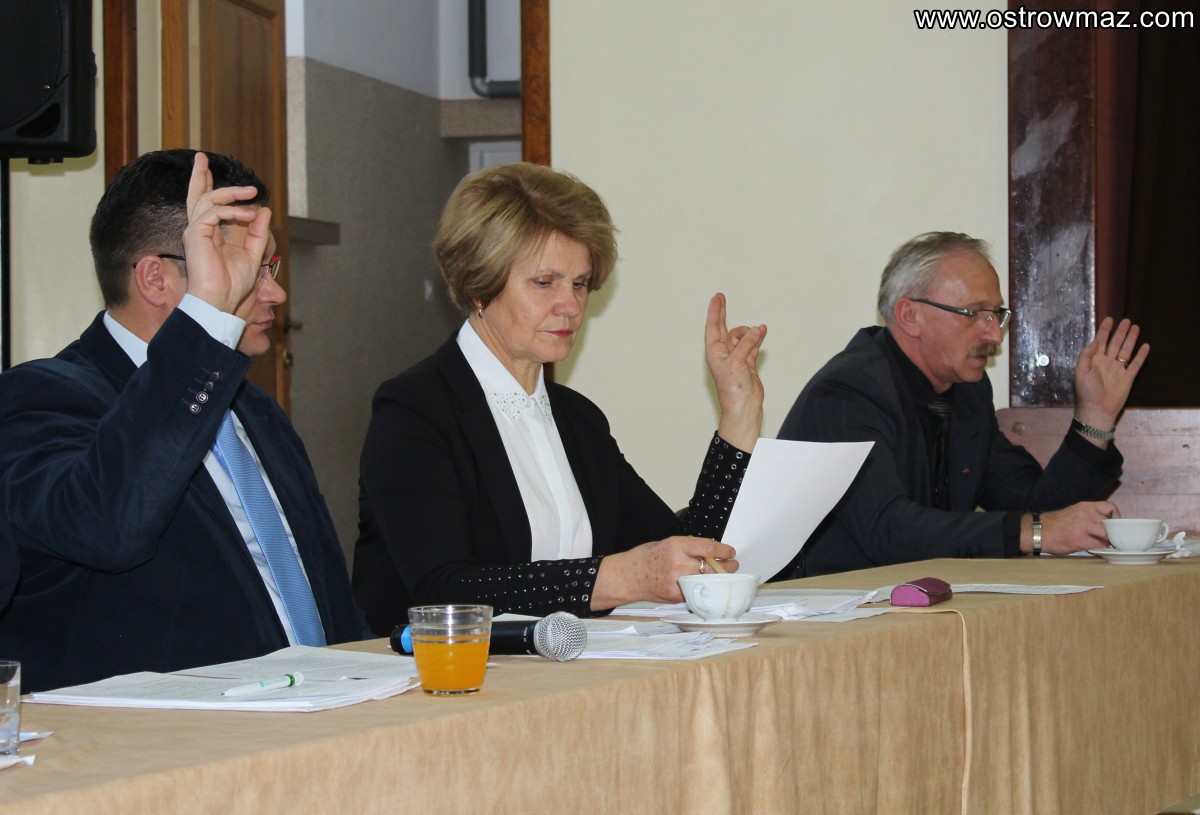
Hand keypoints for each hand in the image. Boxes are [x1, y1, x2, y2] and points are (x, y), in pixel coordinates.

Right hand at [181, 152, 272, 313]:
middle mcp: (198, 230)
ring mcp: (195, 230)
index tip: (211, 172)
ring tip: (251, 193)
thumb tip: (265, 211)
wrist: (220, 300)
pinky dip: (233, 211)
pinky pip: (213, 211)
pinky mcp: (195, 233)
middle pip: (196, 195)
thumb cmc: (232, 284)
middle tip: (201, 157)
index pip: (208, 206)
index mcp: (209, 234)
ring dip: (232, 193)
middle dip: (199, 175)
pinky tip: (248, 216)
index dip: (210, 187)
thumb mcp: (252, 254)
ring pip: (208, 198)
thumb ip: (258, 233)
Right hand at [591, 536, 737, 608]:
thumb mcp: (667, 543)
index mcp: (676, 545)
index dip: (723, 550)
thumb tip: (709, 552)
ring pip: (708, 581)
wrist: (627, 576)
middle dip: (726, 567)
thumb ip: (687, 548)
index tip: (730, 552)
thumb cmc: (645, 558)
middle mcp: (678, 563)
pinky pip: (696, 592)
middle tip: (733, 565)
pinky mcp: (676, 595)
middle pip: (712, 566)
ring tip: (724, 577)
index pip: (707, 547)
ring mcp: (678, 581)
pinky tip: (707, 587)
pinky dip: (703, 589)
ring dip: (719, 579)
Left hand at [705, 293, 766, 451]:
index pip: (713, 327)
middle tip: (721, 298)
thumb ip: (746, 343)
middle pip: (724, 328)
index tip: (716, 298)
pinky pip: (752, 345)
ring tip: (759, 329)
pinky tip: (762, 331)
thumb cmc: (733, 390)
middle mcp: (724, 353)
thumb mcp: (737, 362)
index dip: (714, 311)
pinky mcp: (748, 363)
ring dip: (750, 332)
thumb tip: (755, 330)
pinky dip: (757, 339)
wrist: (743, 407)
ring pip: (742, 337)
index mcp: (715, 352)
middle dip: (723, 313)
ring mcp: (736, 358)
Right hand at [1030, 502, 1116, 554]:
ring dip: (1110, 541)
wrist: (1038, 531)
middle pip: (1111, 523)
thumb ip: (1089, 517)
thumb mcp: (1074, 513)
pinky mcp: (1080, 540)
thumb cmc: (1055, 524)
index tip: (1115, 525)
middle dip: (1115, 532)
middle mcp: (1086, 514)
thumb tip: (1104, 526)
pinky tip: (1098, 550)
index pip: (1110, 507)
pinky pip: (1098, 545)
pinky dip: (1101, 549)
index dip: (1116, 517)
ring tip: (1109, 545)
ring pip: (1107, 534)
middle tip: (1115, 538)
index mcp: (1085, 506)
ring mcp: (1083, 527)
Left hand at [1073, 317, 1148, 438]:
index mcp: (1094, 360)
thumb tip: (1096, 341)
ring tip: (1135, 327)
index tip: (1109, 319)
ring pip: (1126, 350)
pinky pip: (1136, 364)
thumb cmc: (1086, 392)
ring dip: (1130, 339)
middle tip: (1126, 320)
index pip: (1100, 341)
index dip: (1104, 330)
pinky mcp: (1128, 377)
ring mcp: (1118, 369)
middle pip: (1115, 343)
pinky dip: (1141, 355)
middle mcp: (1107, 362)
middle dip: (1120, 332)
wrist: (1097, 410)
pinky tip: (1145, 346)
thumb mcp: (1080, 371)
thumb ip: (1086, 355)